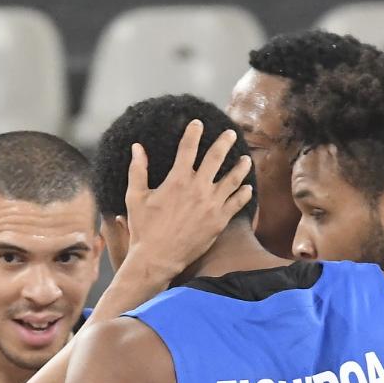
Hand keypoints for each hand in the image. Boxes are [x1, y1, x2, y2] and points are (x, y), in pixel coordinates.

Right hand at [117, 119, 253, 289]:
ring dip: (240, 167)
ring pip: (232, 180)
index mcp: (177, 180)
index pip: (188, 148)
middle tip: (231, 133)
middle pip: (216, 158)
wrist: (158, 259)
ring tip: (246, 159)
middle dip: (224, 142)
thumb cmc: (144, 229)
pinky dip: (244, 194)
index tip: (197, 123)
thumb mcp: (135, 197)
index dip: (193, 133)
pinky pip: (236, 203)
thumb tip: (137, 147)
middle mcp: (198, 189)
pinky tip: (248, 188)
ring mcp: (211, 205)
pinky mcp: (219, 221)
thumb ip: (137, 170)